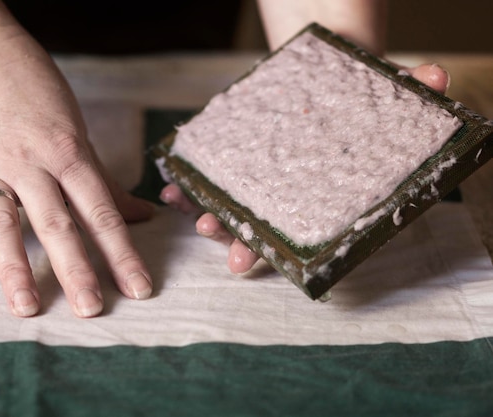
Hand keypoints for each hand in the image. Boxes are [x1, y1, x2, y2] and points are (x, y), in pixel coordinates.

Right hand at [0, 28, 153, 317]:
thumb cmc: (38, 95)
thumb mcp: (77, 132)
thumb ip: (104, 181)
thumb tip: (143, 215)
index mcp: (68, 153)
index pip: (101, 211)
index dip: (122, 252)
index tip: (139, 288)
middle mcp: (30, 164)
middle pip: (57, 223)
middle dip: (76, 269)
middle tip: (91, 310)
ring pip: (3, 224)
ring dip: (14, 268)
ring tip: (27, 308)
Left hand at [160, 63, 450, 274]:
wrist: (329, 79)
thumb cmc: (360, 98)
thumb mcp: (385, 93)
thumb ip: (411, 93)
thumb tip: (438, 77)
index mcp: (332, 199)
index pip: (310, 234)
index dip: (285, 252)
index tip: (258, 260)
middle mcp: (297, 201)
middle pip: (272, 233)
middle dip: (248, 246)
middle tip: (232, 258)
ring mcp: (267, 187)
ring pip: (239, 214)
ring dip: (214, 220)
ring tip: (195, 218)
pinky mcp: (242, 166)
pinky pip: (215, 182)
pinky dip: (193, 187)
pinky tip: (173, 187)